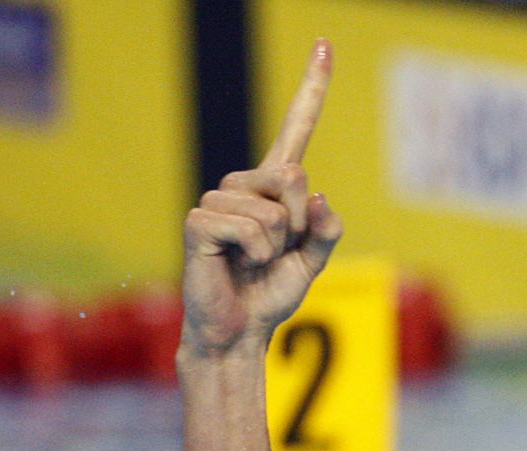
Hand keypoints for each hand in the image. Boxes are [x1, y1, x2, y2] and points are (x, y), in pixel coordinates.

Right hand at [181, 40, 343, 355]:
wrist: (240, 330)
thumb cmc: (270, 293)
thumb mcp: (312, 261)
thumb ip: (326, 230)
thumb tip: (319, 198)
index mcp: (274, 188)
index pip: (295, 129)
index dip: (311, 88)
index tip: (324, 44)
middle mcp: (244, 185)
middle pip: (293, 177)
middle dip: (299, 223)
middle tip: (277, 252)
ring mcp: (218, 200)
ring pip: (272, 211)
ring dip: (275, 246)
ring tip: (254, 263)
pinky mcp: (199, 222)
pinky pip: (246, 228)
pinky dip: (254, 253)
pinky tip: (239, 265)